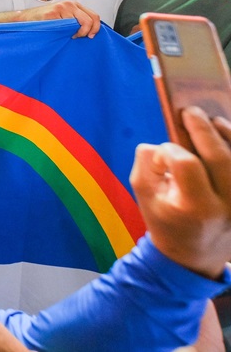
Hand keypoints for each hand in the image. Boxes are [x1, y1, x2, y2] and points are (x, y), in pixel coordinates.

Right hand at [17, 1, 99, 37]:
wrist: (27, 18)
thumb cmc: (45, 20)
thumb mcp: (64, 17)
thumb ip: (77, 19)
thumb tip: (91, 30)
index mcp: (74, 5)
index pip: (94, 16)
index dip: (96, 28)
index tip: (90, 36)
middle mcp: (69, 4)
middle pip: (89, 20)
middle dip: (86, 32)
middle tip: (79, 37)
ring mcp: (61, 8)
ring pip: (80, 24)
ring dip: (76, 33)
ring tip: (68, 35)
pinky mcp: (53, 14)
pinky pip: (66, 26)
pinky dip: (65, 33)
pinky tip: (60, 33)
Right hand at [132, 107, 230, 278]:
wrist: (194, 256)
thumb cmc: (165, 220)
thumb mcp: (144, 195)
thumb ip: (147, 164)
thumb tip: (165, 143)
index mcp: (194, 207)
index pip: (186, 164)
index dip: (171, 150)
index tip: (163, 150)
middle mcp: (226, 207)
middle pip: (221, 158)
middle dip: (203, 129)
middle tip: (190, 111)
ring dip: (227, 135)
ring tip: (212, 121)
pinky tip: (226, 135)